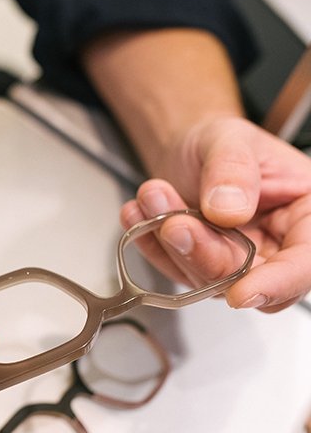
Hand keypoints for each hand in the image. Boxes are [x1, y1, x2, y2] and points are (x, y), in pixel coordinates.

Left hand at [120, 116, 310, 311]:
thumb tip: (228, 209)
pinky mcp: (200, 267)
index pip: (303, 264)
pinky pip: (174, 269)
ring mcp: (237, 263)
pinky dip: (152, 244)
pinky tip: (138, 214)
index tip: (240, 293)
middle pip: (247, 279)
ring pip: (205, 279)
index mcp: (307, 218)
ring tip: (152, 197)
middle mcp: (277, 248)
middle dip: (203, 253)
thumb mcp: (230, 138)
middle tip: (174, 221)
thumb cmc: (222, 144)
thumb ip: (232, 169)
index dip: (275, 284)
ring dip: (172, 244)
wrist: (189, 150)